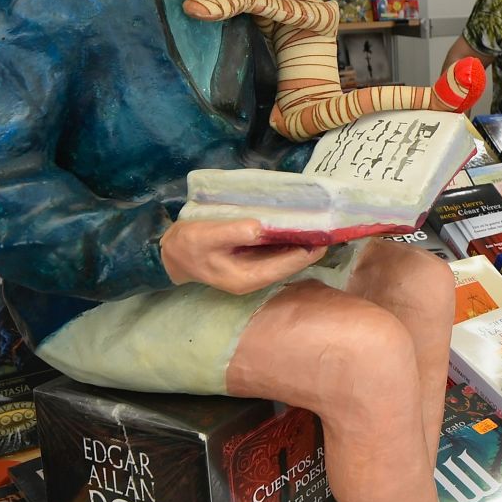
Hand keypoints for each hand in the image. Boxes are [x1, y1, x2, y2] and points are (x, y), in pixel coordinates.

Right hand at [161, 219, 325, 295]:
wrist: (170, 254)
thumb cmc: (187, 245)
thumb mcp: (206, 235)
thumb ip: (233, 232)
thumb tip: (261, 227)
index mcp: (247, 278)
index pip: (285, 265)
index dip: (306, 251)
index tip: (325, 235)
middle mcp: (255, 278)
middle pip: (291, 263)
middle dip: (310, 246)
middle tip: (331, 225)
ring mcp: (255, 271)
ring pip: (286, 257)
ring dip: (302, 242)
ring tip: (321, 222)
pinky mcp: (253, 261)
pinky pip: (277, 251)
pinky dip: (289, 239)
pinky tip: (298, 224)